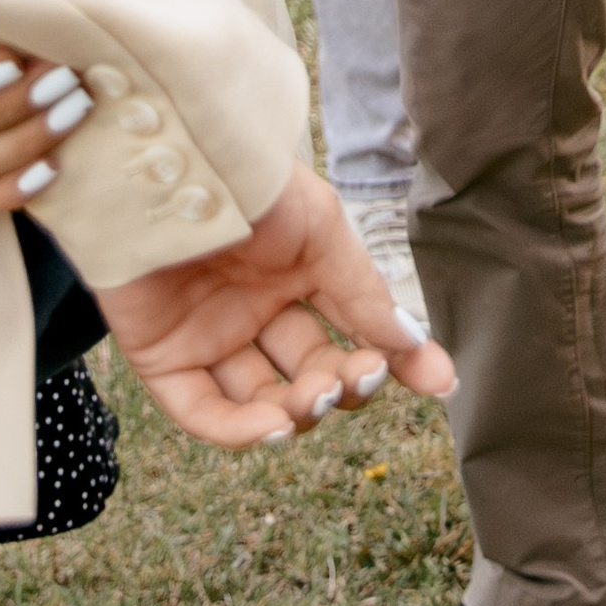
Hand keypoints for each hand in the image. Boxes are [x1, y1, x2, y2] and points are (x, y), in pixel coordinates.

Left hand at [93, 162, 458, 452]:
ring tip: (318, 394)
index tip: (440, 383)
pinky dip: (241, 431)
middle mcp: (256, 309)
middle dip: (343, 384)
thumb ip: (363, 294)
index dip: (395, 359)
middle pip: (312, 371)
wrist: (170, 174)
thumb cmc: (250, 188)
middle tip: (356, 376)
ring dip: (300, 411)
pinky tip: (276, 425)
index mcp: (299, 273)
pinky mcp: (164, 359)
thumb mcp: (324, 232)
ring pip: (263, 400)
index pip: (354, 328)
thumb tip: (412, 346)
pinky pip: (204, 412)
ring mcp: (210, 337)